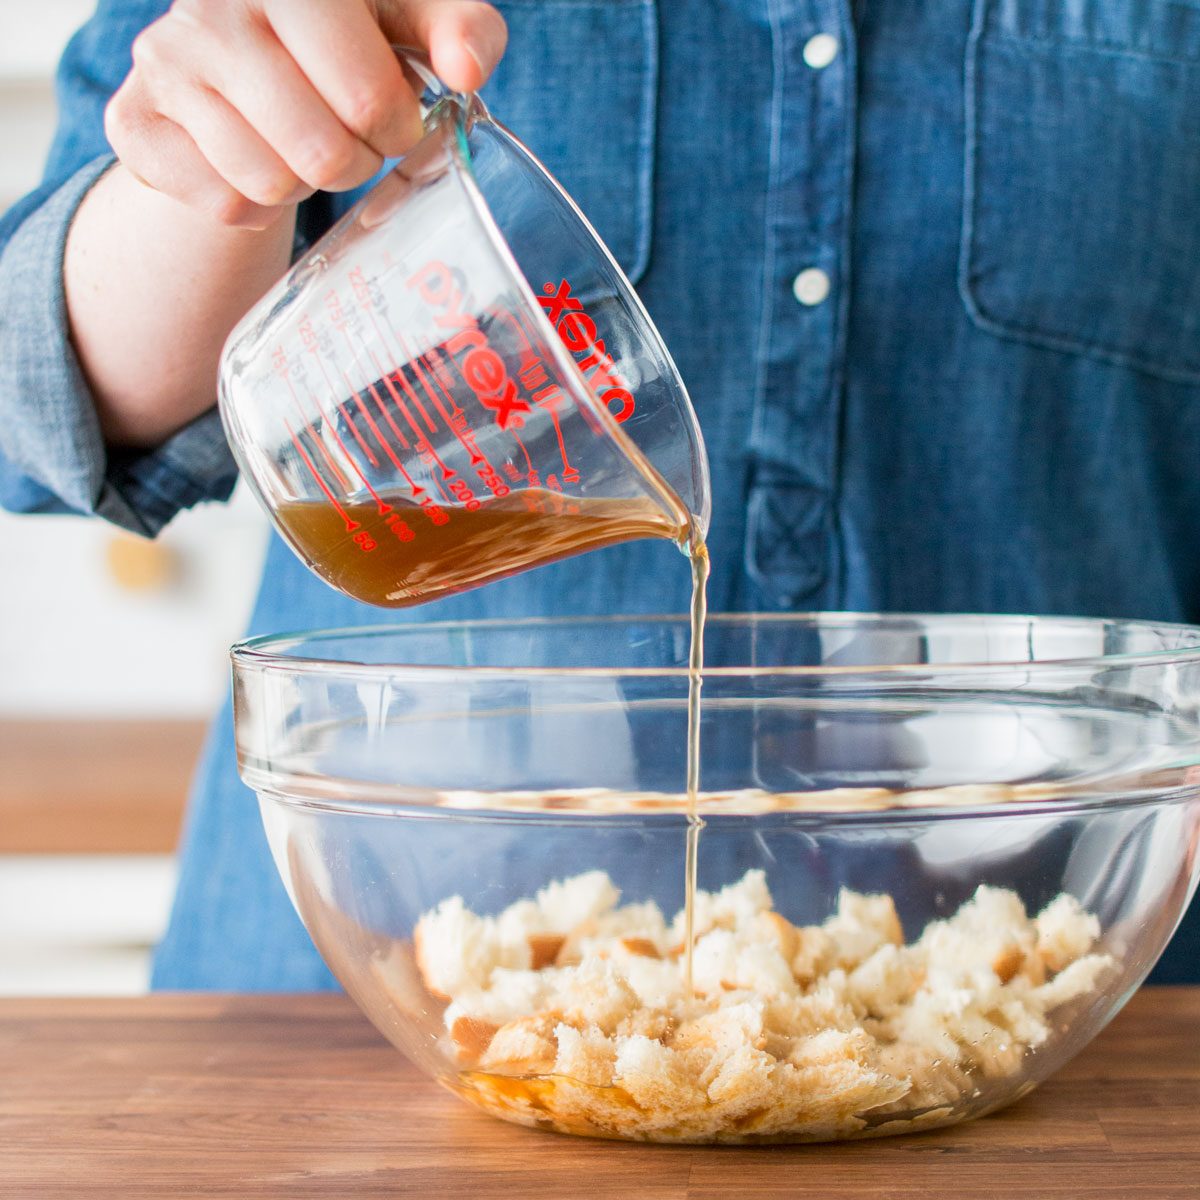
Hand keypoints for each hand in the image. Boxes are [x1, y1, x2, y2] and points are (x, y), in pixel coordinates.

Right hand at [105, 0, 506, 228]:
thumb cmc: (349, 42)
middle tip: (346, 138)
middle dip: (351, 163)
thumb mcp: (413, 23)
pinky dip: (252, 204)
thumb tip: (466, 70)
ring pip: (269, 184)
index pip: (367, 97)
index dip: (394, 128)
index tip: (390, 116)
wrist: (244, 62)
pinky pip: (224, 205)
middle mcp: (212, 8)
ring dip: (300, 183)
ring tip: (297, 143)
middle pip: (320, 153)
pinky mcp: (135, 123)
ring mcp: (163, 62)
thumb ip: (462, 31)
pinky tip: (251, 159)